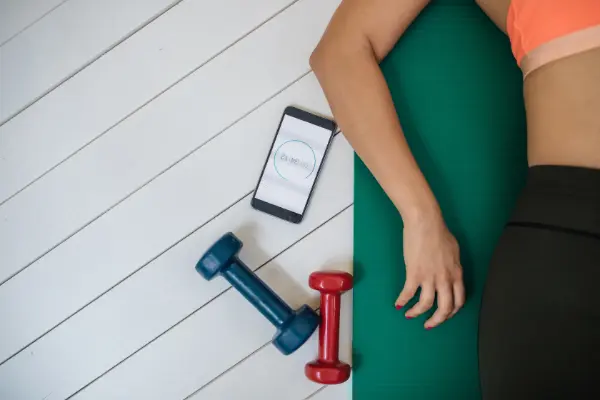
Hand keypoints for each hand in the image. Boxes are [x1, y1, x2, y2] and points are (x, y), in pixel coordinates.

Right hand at [395, 214, 464, 328]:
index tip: (443, 315)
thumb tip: (448, 273)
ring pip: (426, 304)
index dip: (451, 312)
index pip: (458, 301)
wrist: (425, 223)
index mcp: (456, 274)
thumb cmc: (439, 232)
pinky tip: (398, 303)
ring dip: (417, 313)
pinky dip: (402, 301)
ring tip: (410, 315)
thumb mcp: (453, 251)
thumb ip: (452, 266)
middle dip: (437, 320)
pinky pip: (408, 293)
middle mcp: (445, 279)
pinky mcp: (414, 274)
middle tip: (429, 324)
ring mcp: (429, 277)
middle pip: (445, 309)